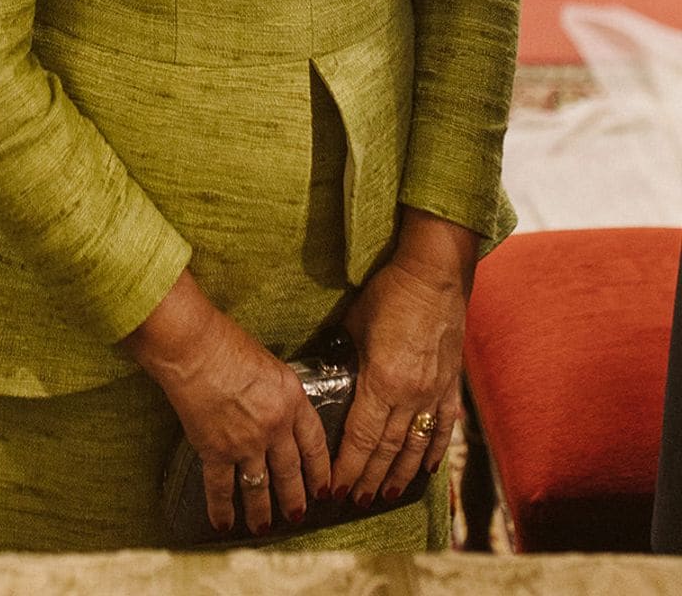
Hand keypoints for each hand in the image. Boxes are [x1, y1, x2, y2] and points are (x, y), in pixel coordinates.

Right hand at [123, 270, 330, 535]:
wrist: (194, 346)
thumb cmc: (227, 343)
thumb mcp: (270, 365)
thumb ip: (279, 394)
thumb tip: (279, 413)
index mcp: (292, 399)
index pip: (314, 443)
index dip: (321, 470)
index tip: (325, 488)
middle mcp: (275, 426)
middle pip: (290, 471)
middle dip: (295, 498)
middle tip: (298, 515)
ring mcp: (246, 442)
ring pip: (260, 486)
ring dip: (262, 511)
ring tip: (265, 526)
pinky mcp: (216, 450)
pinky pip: (221, 488)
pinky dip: (222, 508)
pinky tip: (224, 523)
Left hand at [329, 212, 474, 508]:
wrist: (434, 273)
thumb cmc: (389, 292)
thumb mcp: (355, 323)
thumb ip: (342, 355)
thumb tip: (325, 373)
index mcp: (382, 381)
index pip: (361, 437)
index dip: (348, 467)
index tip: (336, 489)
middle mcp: (410, 395)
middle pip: (387, 449)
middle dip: (369, 478)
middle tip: (356, 501)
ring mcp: (434, 393)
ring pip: (416, 446)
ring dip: (399, 474)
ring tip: (385, 495)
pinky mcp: (450, 384)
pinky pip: (443, 427)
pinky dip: (434, 452)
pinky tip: (427, 470)